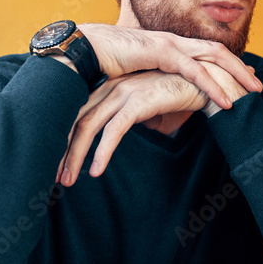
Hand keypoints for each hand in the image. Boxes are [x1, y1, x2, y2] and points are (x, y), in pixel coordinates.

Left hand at [57, 70, 207, 185]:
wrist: (208, 83)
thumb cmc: (178, 94)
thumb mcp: (147, 105)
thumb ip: (129, 114)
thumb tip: (118, 132)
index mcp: (111, 87)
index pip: (79, 113)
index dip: (65, 139)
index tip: (58, 162)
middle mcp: (113, 87)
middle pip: (77, 120)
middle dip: (63, 150)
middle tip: (54, 176)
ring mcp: (125, 92)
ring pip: (89, 126)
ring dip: (76, 156)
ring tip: (68, 180)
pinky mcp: (139, 101)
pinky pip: (114, 130)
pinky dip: (102, 151)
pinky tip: (96, 171)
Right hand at [77, 24, 261, 109]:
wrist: (80, 51)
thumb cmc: (101, 66)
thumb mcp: (134, 79)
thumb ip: (149, 89)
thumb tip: (156, 111)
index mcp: (168, 45)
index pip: (205, 53)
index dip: (226, 66)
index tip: (244, 80)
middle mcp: (172, 40)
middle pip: (217, 51)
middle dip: (240, 69)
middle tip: (259, 86)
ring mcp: (167, 43)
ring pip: (213, 57)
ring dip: (236, 74)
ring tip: (253, 93)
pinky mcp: (159, 51)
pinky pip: (193, 70)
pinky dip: (212, 85)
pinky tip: (225, 101)